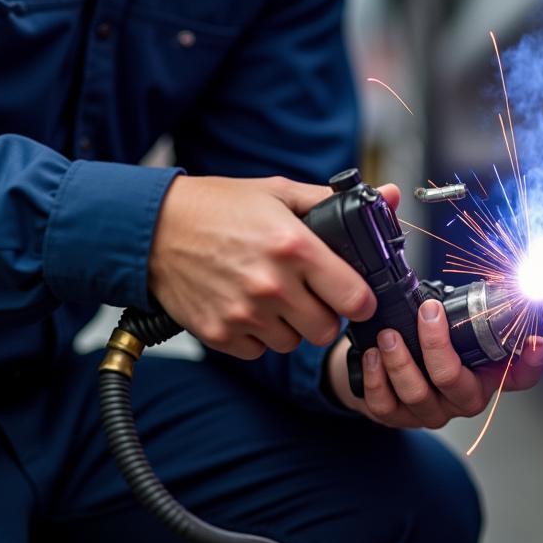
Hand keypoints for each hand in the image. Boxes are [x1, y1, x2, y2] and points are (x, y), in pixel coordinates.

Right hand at [148, 175, 400, 360]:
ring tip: (273, 294)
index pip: (356, 298)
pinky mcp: (220, 334)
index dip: (360, 298)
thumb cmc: (220, 206)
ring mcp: (244, 314)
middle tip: (309, 291)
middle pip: (327, 329)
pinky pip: (259, 350)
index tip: (353, 293)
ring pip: (294, 343)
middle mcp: (272, 286)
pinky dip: (259, 335)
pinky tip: (247, 305)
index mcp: (295, 248)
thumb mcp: (279, 192)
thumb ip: (334, 201)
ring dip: (291, 325)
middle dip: (325, 312)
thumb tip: (391, 195)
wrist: (152, 228)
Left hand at [327, 299, 542, 428]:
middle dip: (436, 345)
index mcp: (482, 375)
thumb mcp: (449, 327)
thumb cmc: (421, 343)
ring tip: (388, 336)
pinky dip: (376, 380)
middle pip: (455, 382)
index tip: (537, 343)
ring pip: (418, 394)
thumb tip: (477, 284)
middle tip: (426, 314)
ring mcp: (429, 411)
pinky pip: (386, 406)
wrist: (381, 372)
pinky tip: (371, 357)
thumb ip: (463, 312)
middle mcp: (460, 397)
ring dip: (400, 361)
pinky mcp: (397, 418)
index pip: (519, 375)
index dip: (532, 363)